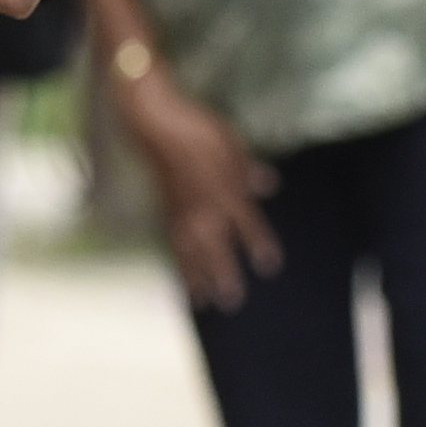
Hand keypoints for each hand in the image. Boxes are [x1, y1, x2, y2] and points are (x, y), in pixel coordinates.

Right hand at [119, 62, 283, 309]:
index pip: (249, 227)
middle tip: (231, 302)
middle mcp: (206, 210)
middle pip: (218, 251)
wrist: (156, 123)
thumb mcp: (232, 144)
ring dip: (197, 277)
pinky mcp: (164, 209)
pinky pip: (173, 243)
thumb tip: (269, 185)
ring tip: (200, 300)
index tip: (269, 267)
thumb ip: (249, 170)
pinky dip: (177, 260)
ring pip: (192, 253)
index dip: (260, 247)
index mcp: (228, 193)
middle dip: (226, 277)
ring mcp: (183, 212)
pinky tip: (178, 270)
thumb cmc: (198, 129)